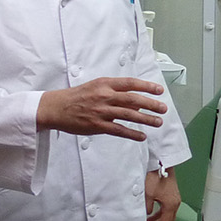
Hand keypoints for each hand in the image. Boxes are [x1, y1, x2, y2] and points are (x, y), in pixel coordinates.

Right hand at [37, 78, 166, 140]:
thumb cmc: (77, 96)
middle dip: (151, 104)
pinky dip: (132, 133)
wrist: (56, 107)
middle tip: (164, 108)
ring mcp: (101, 111)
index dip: (146, 86)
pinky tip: (142, 136)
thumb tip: (136, 100)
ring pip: (129, 115)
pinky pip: (119, 130)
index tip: (159, 90)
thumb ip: (115, 92)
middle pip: (133, 99)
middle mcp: (105, 96)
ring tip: (158, 122)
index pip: (130, 83)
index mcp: (105, 84)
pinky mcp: (97, 125)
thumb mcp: (96, 87)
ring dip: (146, 119)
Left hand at [145, 167, 180, 220]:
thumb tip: (147, 213)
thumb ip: (147, 207)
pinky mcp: (171, 193)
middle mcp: (175, 202)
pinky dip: (159, 214)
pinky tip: (152, 214)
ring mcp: (174, 198)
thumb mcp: (148, 194)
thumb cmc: (156, 175)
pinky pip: (166, 208)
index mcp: (171, 204)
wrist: (161, 161)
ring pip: (167, 215)